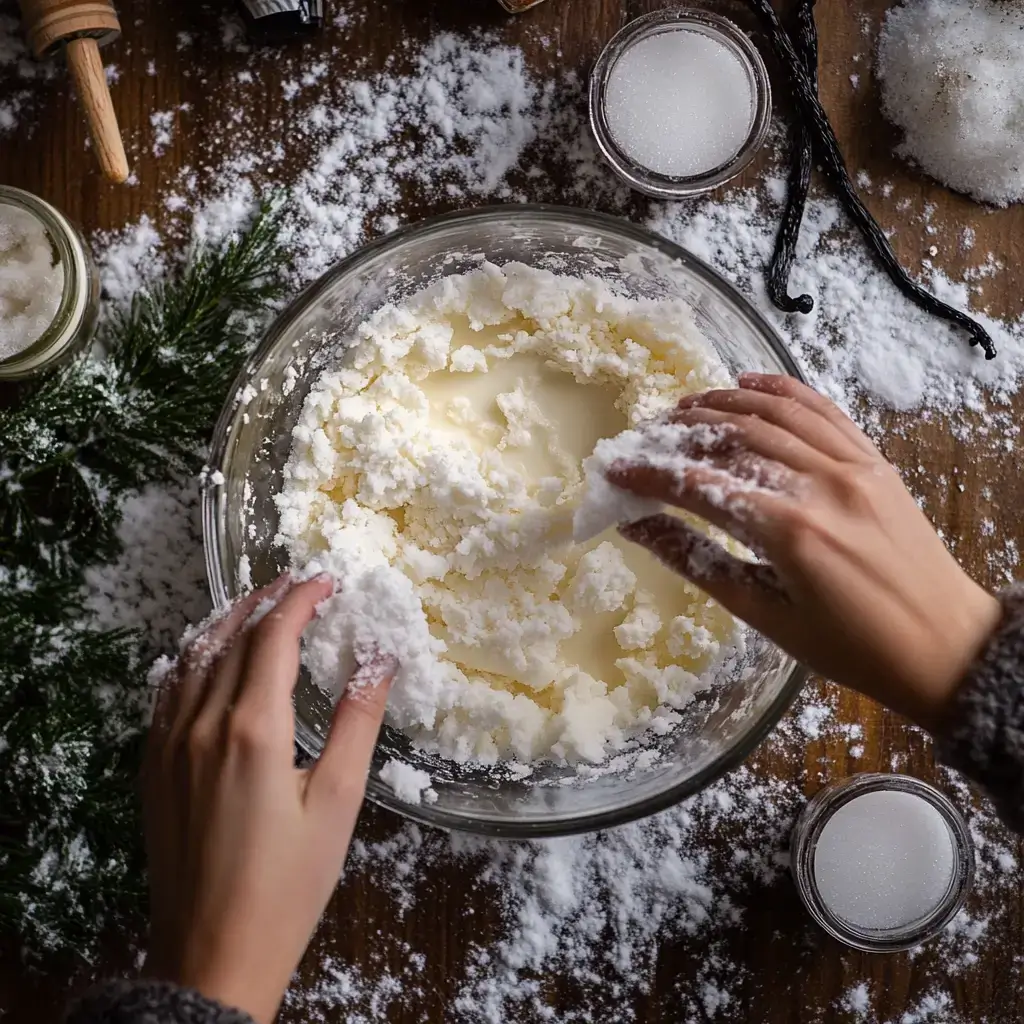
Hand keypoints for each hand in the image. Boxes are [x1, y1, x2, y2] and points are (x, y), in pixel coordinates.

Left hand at [143, 574, 395, 1023]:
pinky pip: (167, 691)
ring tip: (256, 603)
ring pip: (192, 657)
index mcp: (253, 729)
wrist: (213, 953)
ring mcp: (168, 744)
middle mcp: (202, 724)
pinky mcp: (152, 766)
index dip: (301, 600)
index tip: (326, 581)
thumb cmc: (288, 884)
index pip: (274, 637)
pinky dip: (191, 657)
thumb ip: (358, 723)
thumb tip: (381, 660)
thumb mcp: (338, 803)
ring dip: (226, 621)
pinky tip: (206, 655)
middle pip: (231, 637)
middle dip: (266, 601)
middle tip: (297, 581)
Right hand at [611, 373, 1000, 730]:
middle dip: (681, 433)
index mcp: (791, 532)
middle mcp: (822, 485)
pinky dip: (782, 390)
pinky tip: (748, 384)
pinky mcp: (875, 461)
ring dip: (723, 404)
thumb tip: (639, 528)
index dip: (651, 475)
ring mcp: (854, 466)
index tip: (617, 470)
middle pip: (735, 438)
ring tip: (684, 408)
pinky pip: (823, 411)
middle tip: (646, 438)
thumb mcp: (765, 615)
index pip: (701, 485)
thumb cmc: (852, 648)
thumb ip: (697, 562)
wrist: (946, 648)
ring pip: (775, 414)